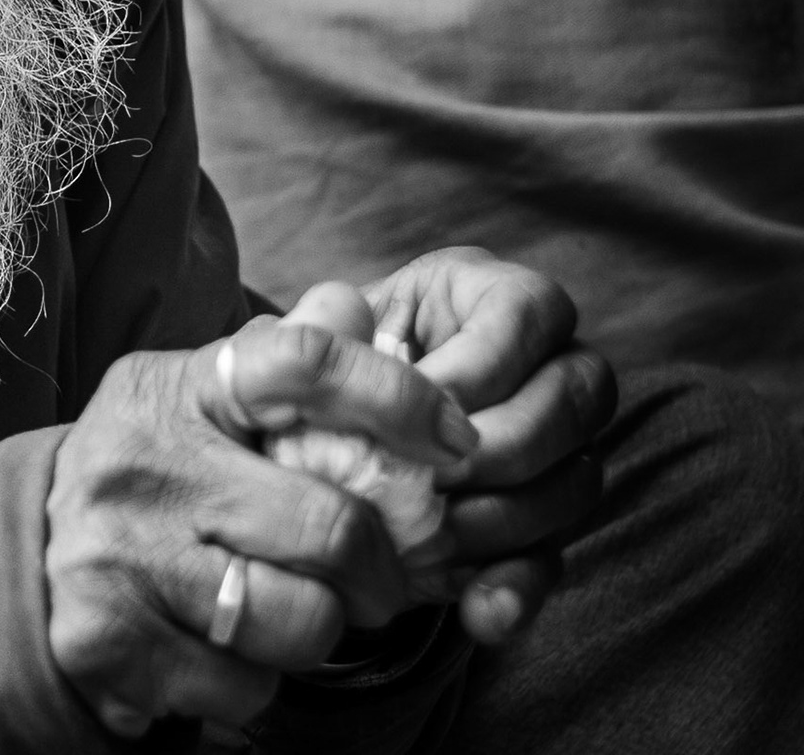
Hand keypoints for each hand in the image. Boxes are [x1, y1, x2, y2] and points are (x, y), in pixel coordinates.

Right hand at [45, 318, 480, 736]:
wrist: (24, 559)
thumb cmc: (151, 473)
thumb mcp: (198, 400)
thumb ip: (279, 364)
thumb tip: (358, 309)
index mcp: (176, 386)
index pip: (301, 361)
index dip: (396, 396)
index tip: (456, 439)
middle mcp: (144, 462)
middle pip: (332, 524)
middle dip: (383, 569)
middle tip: (380, 578)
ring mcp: (121, 554)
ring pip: (303, 620)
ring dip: (318, 628)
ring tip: (284, 607)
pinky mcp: (109, 642)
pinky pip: (247, 685)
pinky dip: (256, 678)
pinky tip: (221, 645)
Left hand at [361, 248, 615, 645]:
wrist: (326, 433)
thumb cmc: (329, 365)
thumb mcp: (327, 331)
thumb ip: (332, 327)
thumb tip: (338, 335)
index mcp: (494, 294)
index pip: (531, 309)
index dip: (487, 361)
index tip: (424, 395)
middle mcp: (550, 360)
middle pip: (576, 398)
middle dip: (504, 445)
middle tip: (436, 476)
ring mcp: (562, 445)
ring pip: (578, 479)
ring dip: (507, 517)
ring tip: (437, 537)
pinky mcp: (546, 519)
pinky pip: (557, 558)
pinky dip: (516, 589)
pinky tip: (476, 609)